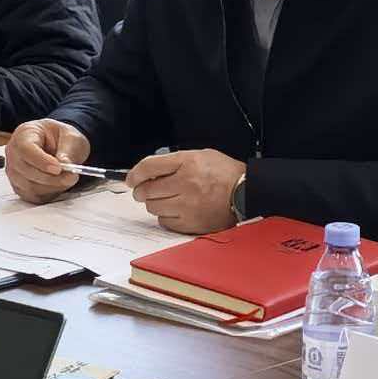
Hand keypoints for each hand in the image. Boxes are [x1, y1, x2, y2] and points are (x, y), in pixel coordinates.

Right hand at [5, 118, 89, 200]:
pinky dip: (49, 193)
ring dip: (52, 186)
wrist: (58, 146)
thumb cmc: (61, 138)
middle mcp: (14, 153)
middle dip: (51, 177)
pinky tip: (59, 184)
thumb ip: (68, 149)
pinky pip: (33, 196)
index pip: (25, 149)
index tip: (58, 168)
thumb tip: (65, 163)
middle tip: (72, 176)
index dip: (41, 160)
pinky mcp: (20, 187)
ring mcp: (14, 171)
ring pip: (29, 186)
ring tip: (68, 178)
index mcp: (24, 134)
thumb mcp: (71, 137)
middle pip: (26, 170)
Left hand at [126, 147, 246, 236]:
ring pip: (153, 207)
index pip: (149, 167)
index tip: (131, 179)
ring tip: (163, 200)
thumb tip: (150, 171)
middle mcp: (185, 184)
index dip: (135, 174)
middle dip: (141, 191)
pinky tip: (174, 210)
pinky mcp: (191, 223)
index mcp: (187, 163)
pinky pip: (165, 221)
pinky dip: (165, 216)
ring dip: (154, 203)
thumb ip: (176, 161)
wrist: (246, 192)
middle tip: (143, 191)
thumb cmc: (225, 174)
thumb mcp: (201, 155)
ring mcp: (187, 205)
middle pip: (147, 189)